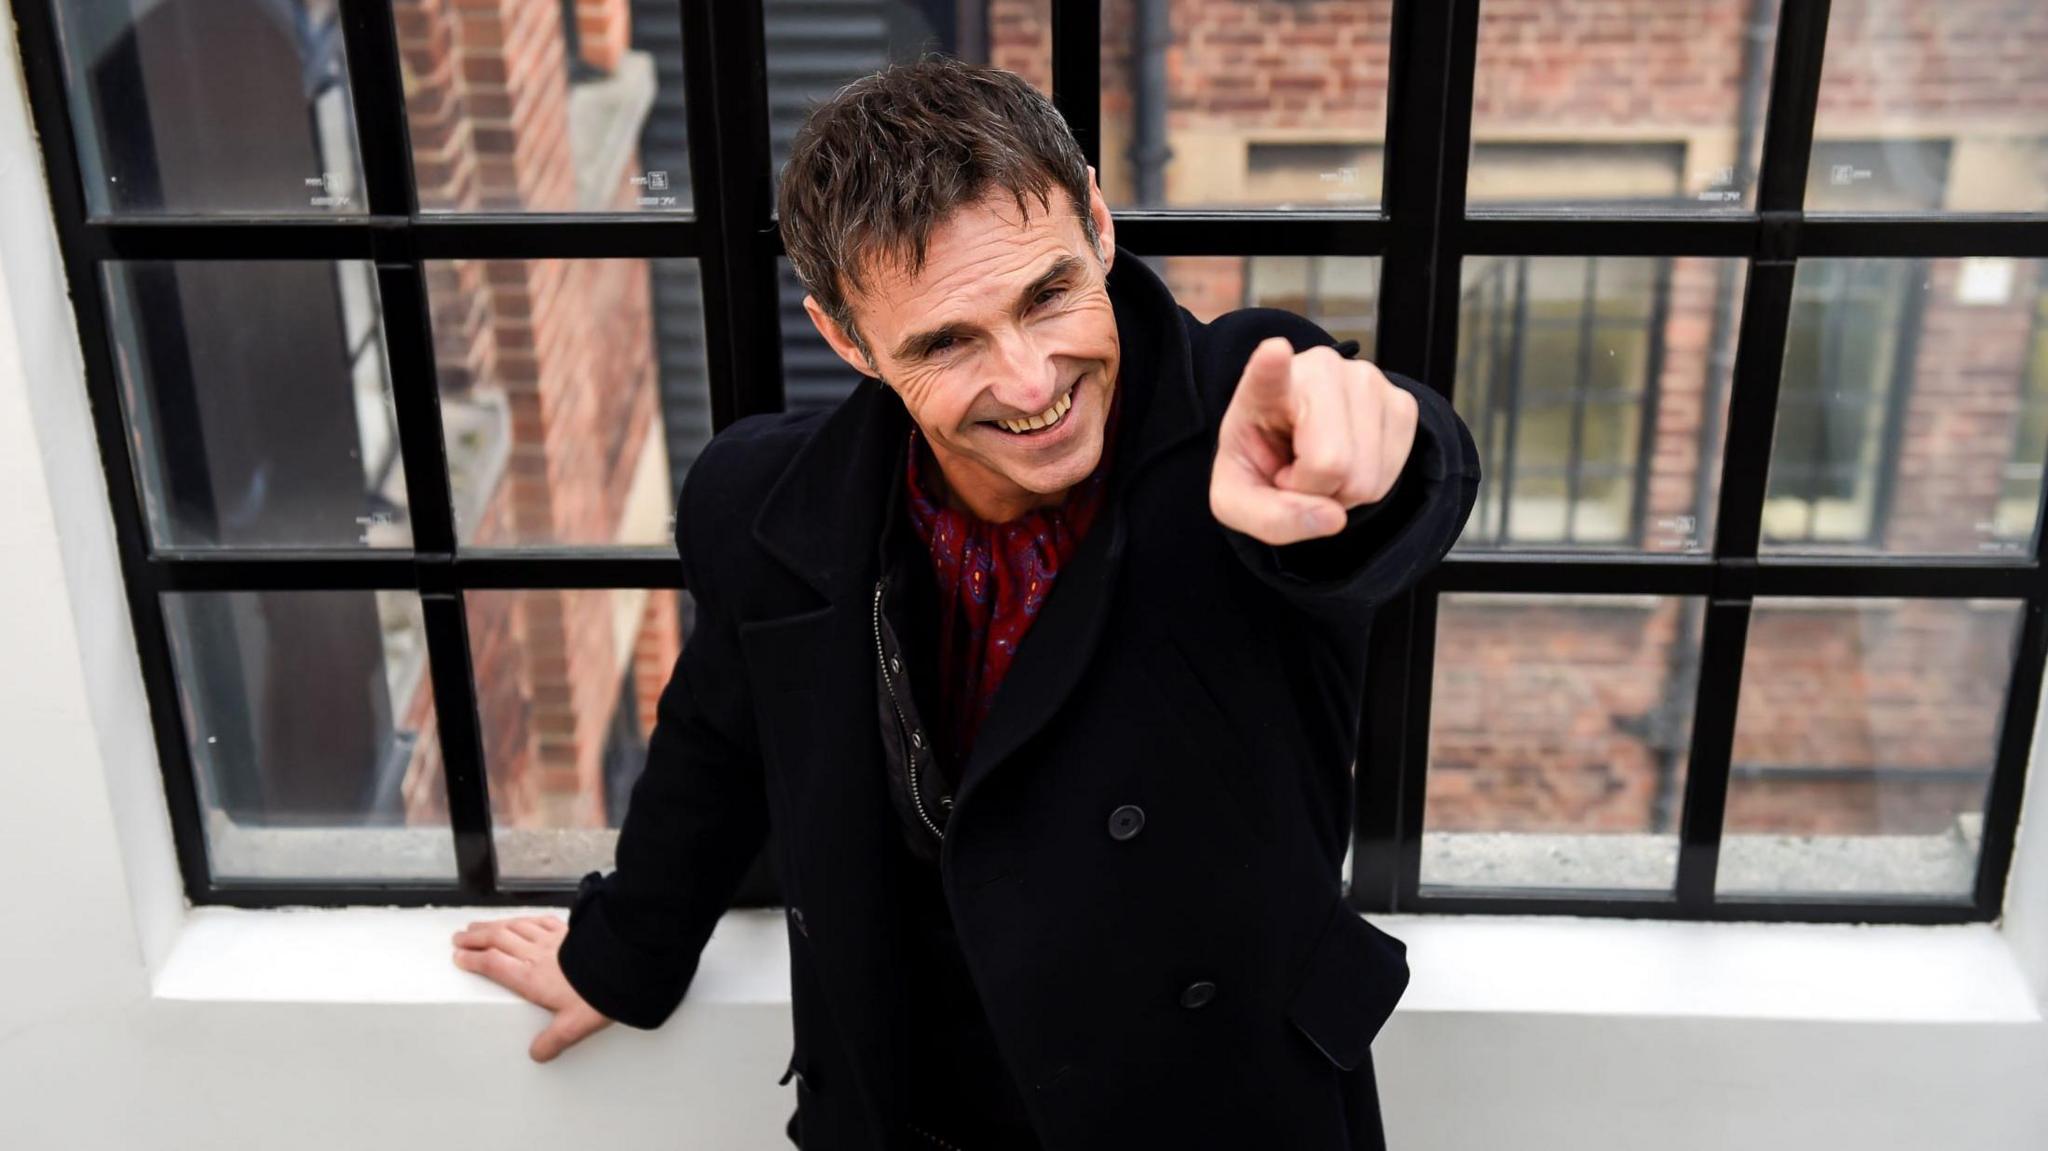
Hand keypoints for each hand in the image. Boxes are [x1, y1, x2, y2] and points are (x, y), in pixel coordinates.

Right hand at [452, 914, 614, 1061]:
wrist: (625, 964)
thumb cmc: (599, 994)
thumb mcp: (574, 1026)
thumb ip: (553, 1041)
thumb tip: (538, 1054)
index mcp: (531, 978)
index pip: (493, 964)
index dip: (473, 959)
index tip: (459, 956)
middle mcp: (537, 955)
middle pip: (498, 940)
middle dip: (476, 937)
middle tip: (460, 936)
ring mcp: (553, 940)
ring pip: (515, 927)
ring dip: (494, 925)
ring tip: (480, 925)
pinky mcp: (569, 931)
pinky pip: (540, 920)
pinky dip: (525, 918)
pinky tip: (522, 918)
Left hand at [1210, 337, 1417, 545]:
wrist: (1292, 451)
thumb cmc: (1260, 465)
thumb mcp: (1238, 502)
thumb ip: (1270, 519)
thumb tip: (1332, 518)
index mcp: (1263, 389)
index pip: (1267, 375)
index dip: (1271, 366)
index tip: (1274, 350)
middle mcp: (1319, 371)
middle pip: (1331, 462)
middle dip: (1314, 489)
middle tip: (1295, 473)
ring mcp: (1367, 380)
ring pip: (1366, 476)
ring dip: (1342, 490)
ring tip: (1318, 466)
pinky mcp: (1400, 401)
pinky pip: (1391, 474)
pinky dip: (1369, 486)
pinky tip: (1346, 463)